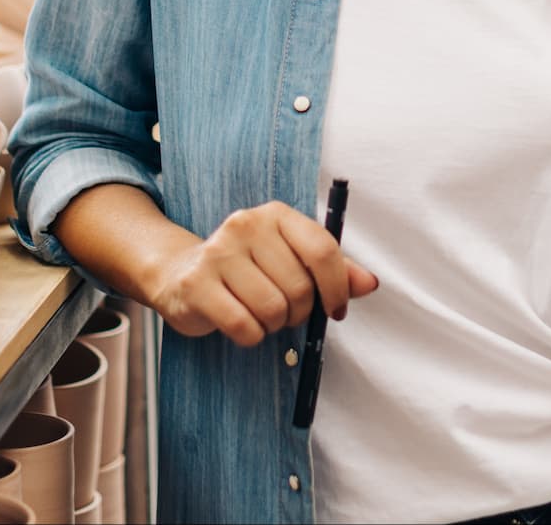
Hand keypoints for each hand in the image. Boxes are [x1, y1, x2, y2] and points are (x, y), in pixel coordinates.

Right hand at [145, 200, 379, 347]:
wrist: (181, 273)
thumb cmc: (247, 269)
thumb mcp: (291, 260)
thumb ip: (333, 270)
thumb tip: (369, 283)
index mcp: (275, 215)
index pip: (323, 250)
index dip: (337, 287)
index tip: (336, 309)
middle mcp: (245, 226)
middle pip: (299, 287)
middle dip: (299, 311)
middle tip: (284, 311)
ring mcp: (217, 253)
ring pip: (273, 309)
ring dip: (273, 325)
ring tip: (260, 314)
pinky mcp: (196, 285)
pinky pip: (244, 326)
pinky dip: (250, 336)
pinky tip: (241, 323)